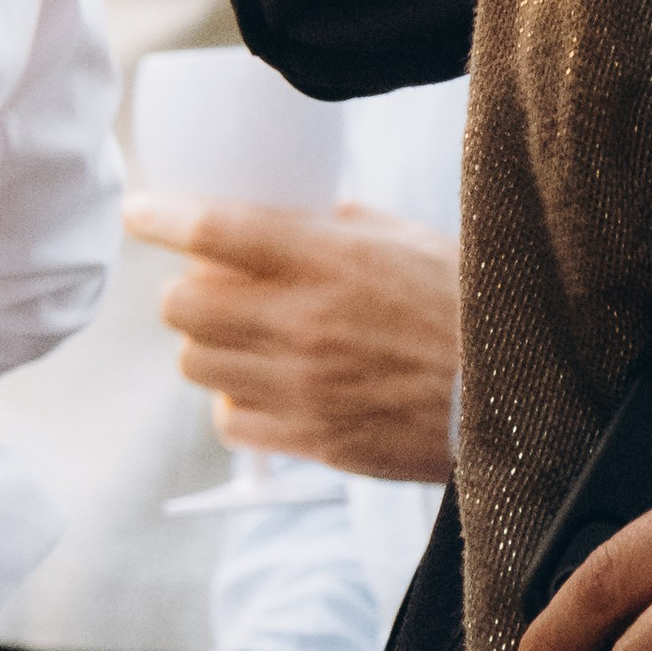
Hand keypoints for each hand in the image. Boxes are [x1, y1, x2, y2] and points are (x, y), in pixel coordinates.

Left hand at [125, 197, 459, 480]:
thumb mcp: (413, 240)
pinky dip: (235, 402)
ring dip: (207, 345)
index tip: (139, 210)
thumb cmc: (468, 304)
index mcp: (329, 260)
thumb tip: (298, 214)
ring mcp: (300, 387)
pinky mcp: (309, 439)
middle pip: (186, 305)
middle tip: (210, 282)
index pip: (216, 232)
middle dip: (186, 289)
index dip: (162, 217)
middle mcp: (302, 323)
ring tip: (241, 335)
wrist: (513, 396)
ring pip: (197, 365)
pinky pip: (231, 422)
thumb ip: (346, 224)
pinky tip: (264, 386)